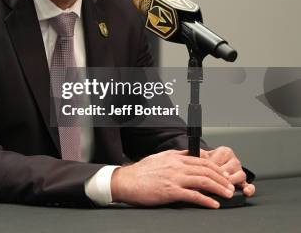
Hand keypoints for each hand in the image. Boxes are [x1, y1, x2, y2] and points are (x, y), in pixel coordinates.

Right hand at [111, 149, 234, 208]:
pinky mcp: (171, 191)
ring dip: (218, 188)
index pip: (202, 160)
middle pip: (206, 170)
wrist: (126, 181)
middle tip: (230, 186)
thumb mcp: (160, 157)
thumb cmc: (141, 171)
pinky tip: (213, 204)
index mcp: (175, 158)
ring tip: (226, 194)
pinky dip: (206, 200)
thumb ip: (177, 155)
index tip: (224, 174)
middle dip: (222, 178)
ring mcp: (174, 178)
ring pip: (203, 181)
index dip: (217, 167)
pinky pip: (193, 195)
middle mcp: (177, 166)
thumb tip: (191, 153)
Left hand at [201, 146, 254, 196]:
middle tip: (213, 182)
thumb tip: (199, 154)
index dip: (210, 167)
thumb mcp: (201, 156)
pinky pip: (248, 184)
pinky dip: (248, 188)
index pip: (219, 160)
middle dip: (221, 176)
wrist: (209, 167)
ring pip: (240, 175)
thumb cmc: (205, 162)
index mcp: (224, 152)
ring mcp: (239, 171)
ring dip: (233, 182)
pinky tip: (245, 192)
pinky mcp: (243, 182)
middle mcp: (233, 161)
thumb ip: (199, 154)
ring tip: (225, 188)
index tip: (204, 173)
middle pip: (230, 168)